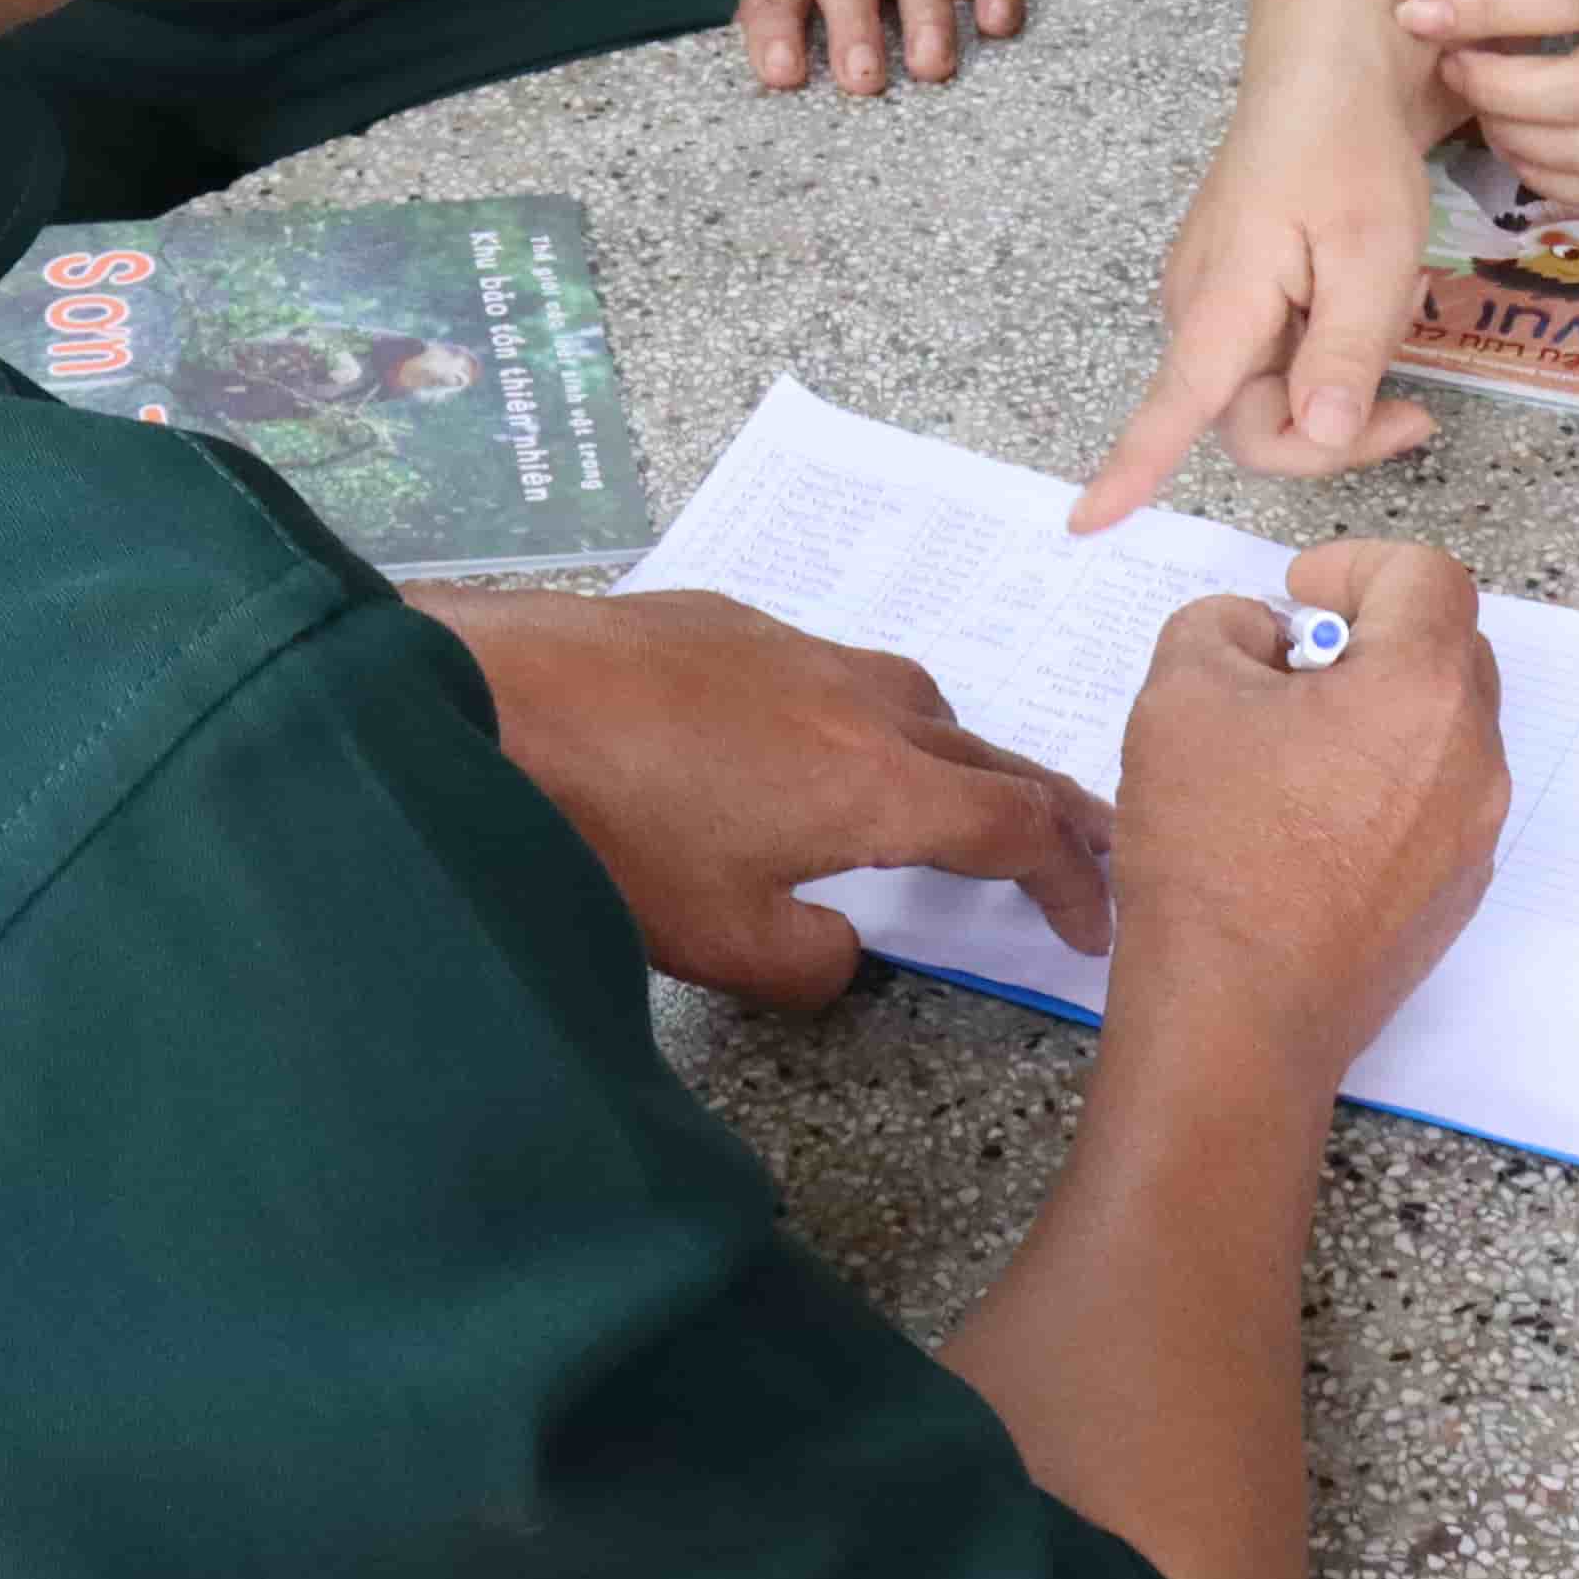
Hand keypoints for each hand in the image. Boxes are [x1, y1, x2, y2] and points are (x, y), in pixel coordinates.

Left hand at [421, 585, 1110, 1010]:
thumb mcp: (720, 944)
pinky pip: (824, 665)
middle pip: (988, 753)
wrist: (489, 699)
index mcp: (877, 787)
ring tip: (949, 790)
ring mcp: (791, 646)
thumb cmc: (607, 834)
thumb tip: (843, 946)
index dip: (1069, 880)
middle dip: (1046, 806)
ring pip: (909, 696)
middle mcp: (857, 702)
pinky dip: (855, 711)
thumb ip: (811, 962)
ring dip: (950, 750)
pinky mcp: (723, 616)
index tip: (1089, 922)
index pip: (1017, 830)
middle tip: (1082, 842)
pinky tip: (802, 739)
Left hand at [738, 0, 1026, 97]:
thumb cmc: (813, 93)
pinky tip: (999, 26)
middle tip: (863, 81)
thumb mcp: (782, 97)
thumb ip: (762, 117)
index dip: (775, 25)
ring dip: (926, 15)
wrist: (858, 70)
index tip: (784, 74)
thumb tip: (751, 182)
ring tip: (932, 69)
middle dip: (855, 27)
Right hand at [1077, 74, 1446, 528]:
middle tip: (1418, 412)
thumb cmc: (1349, 152)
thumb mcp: (1373, 254)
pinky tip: (1361, 297)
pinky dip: (1326, 350)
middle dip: (1332, 434)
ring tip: (1390, 312)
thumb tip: (1316, 434)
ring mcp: (1213, 299)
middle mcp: (1199, 309)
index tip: (1086, 523)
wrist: (1329, 72)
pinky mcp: (1235, 290)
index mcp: (1223, 303)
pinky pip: (1275, 357)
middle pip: (1252, 424)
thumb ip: (1345, 351)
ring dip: (1336, 385)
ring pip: (1269, 393)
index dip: (1131, 470)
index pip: (1171, 408)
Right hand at [1089, 540, 1504, 1092]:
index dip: (1355, 563)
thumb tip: (1261, 637)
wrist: (1237, 1015)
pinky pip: (1433, 803)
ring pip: (1441, 730)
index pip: (1426, 576)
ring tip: (1286, 749)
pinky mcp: (1454, 894)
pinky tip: (1302, 822)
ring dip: (1376, 713)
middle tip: (1290, 665)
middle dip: (1372, 635)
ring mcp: (1473, 835)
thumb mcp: (1181, 690)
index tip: (1299, 594)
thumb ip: (1222, 623)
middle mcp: (1473, 759)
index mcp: (1424, 690)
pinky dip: (1381, 784)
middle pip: (1448, 649)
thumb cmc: (1213, 852)